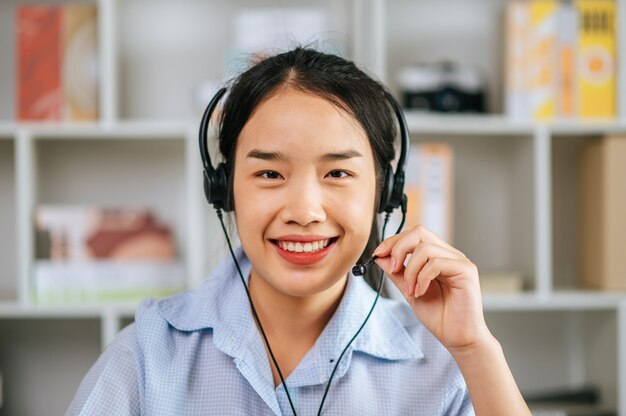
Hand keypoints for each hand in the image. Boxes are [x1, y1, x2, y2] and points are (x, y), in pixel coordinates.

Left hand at [373, 225, 490, 350]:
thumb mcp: (409, 290)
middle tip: (392, 269)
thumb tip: (380, 257)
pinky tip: (420, 293)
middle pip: (420, 232)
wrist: (457, 338)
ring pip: (426, 248)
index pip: (414, 234)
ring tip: (410, 290)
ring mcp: (459, 261)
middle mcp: (449, 254)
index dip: (393, 241)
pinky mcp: (466, 270)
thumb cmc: (439, 316)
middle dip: (399, 248)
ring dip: (410, 271)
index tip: (377, 254)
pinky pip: (436, 263)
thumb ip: (397, 273)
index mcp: (437, 256)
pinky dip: (422, 278)